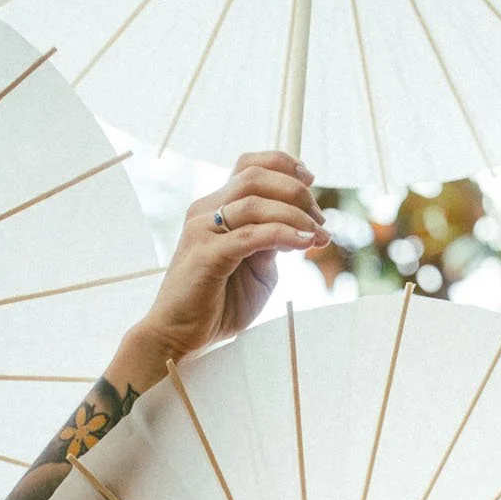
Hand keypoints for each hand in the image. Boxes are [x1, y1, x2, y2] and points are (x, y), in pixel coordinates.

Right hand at [111, 151, 327, 392]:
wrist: (180, 335)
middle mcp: (206, 211)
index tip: (312, 180)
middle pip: (255, 177)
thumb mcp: (257, 269)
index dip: (282, 164)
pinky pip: (251, 235)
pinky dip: (283, 234)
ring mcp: (203, 230)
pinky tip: (304, 243)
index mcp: (216, 208)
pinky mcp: (207, 254)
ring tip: (318, 235)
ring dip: (295, 215)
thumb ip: (273, 244)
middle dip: (296, 191)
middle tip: (320, 219)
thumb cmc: (219, 304)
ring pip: (255, 202)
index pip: (248, 166)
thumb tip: (299, 228)